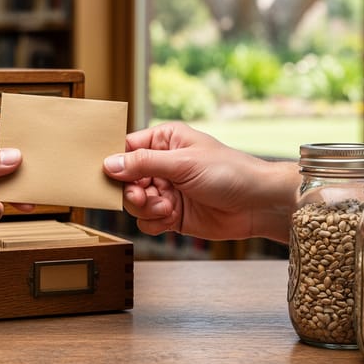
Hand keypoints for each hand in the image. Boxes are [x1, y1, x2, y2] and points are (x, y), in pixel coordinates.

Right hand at [103, 122, 297, 242]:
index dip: (114, 162)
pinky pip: (146, 221)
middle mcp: (161, 165)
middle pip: (125, 179)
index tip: (107, 175)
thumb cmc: (229, 172)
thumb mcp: (183, 163)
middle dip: (132, 191)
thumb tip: (109, 163)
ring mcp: (165, 190)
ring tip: (167, 207)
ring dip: (145, 208)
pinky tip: (171, 218)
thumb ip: (143, 163)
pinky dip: (154, 222)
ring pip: (133, 202)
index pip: (126, 148)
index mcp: (164, 141)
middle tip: (143, 196)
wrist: (256, 204)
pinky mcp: (171, 214)